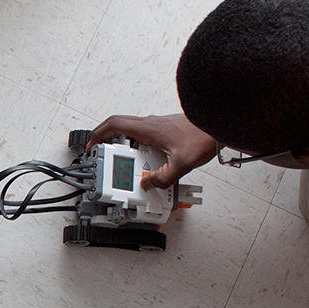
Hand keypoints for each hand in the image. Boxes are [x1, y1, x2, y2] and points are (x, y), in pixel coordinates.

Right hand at [86, 114, 218, 188]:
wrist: (218, 125)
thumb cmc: (203, 137)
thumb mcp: (182, 165)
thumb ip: (163, 178)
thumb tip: (148, 183)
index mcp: (147, 128)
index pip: (113, 125)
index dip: (97, 135)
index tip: (90, 146)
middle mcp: (149, 123)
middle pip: (117, 125)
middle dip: (103, 137)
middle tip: (98, 151)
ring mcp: (156, 125)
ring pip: (129, 129)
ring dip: (120, 142)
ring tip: (120, 161)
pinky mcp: (164, 129)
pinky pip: (141, 134)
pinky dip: (134, 144)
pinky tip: (143, 160)